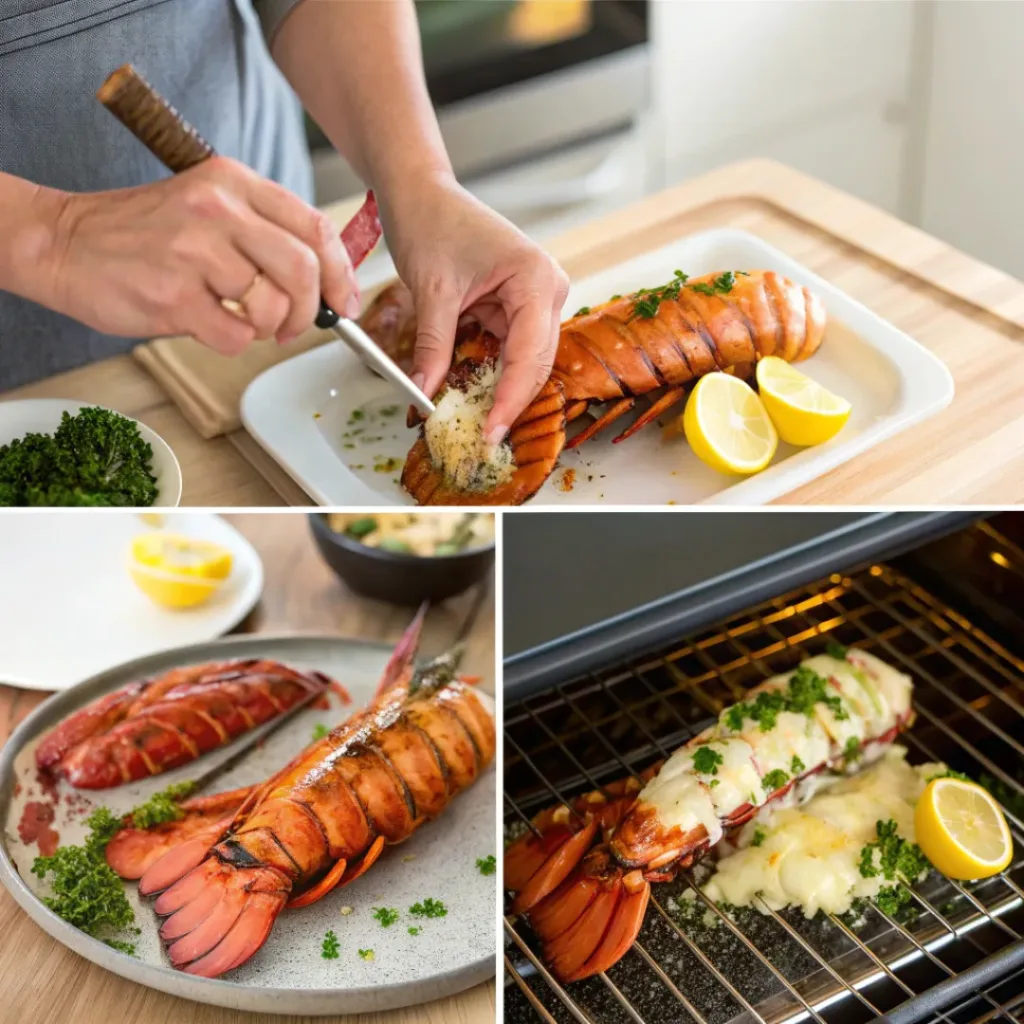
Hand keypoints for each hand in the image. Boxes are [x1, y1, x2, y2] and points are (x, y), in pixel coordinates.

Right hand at [43, 157, 358, 351]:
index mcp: (234, 183)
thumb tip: (323, 282)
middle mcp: (218, 210)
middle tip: (296, 325)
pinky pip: (236, 336)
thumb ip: (263, 233)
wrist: (64, 242)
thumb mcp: (208, 206)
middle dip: (310, 310)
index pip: (316, 228)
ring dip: (268, 327)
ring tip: (244, 320)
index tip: (344, 301)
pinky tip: (209, 324)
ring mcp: (194, 252)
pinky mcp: (173, 295)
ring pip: (272, 306)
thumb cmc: (143, 233)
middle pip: (304, 269)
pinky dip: (233, 342)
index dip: (342, 274)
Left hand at [380, 172, 568, 442]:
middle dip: (511, 401)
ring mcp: (533, 299)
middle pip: (536, 362)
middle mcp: (546, 288)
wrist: (421, 193)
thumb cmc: (431, 222)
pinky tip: (474, 396)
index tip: (492, 432)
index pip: (530, 354)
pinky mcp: (515, 306)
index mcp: (536, 278)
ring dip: (502, 390)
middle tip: (486, 438)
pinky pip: (507, 349)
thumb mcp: (431, 291)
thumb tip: (425, 395)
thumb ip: (434, 346)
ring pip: (524, 360)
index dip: (511, 398)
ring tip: (479, 423)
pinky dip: (491, 373)